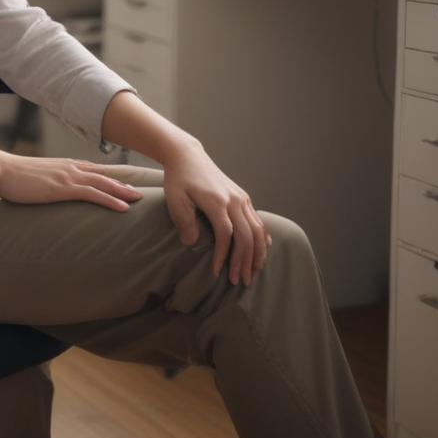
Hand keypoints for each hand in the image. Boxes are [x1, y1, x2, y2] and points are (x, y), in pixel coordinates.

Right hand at [0, 154, 143, 211]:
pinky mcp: (63, 188)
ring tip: (138, 200)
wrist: (1, 170)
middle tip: (139, 194)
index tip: (124, 184)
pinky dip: (110, 199)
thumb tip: (48, 192)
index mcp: (64, 166)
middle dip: (122, 185)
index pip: (93, 171)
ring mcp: (68, 177)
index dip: (110, 178)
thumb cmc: (13, 177)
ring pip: (103, 183)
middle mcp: (70, 168)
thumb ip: (46, 183)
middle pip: (103, 176)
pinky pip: (93, 194)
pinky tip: (123, 207)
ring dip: (123, 191)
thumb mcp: (34, 178)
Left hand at [161, 138, 269, 285]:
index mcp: (216, 202)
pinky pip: (258, 221)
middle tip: (240, 282)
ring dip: (257, 254)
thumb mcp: (174, 198)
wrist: (188, 156)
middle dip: (244, 262)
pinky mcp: (243, 197)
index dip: (223, 256)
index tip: (216, 272)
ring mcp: (241, 198)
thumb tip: (192, 244)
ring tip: (253, 273)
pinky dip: (262, 238)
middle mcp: (234, 200)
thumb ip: (183, 220)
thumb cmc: (178, 179)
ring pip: (257, 230)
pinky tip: (262, 251)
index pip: (226, 235)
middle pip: (246, 236)